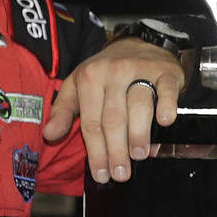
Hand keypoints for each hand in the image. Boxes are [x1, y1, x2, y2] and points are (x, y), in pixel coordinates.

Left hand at [42, 39, 185, 182]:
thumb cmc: (106, 71)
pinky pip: (166, 89)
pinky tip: (164, 121)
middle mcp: (113, 72)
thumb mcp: (78, 85)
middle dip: (116, 150)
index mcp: (90, 78)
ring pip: (138, 105)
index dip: (96, 152)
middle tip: (121, 173)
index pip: (91, 122)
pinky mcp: (165, 72)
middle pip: (114, 118)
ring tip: (139, 155)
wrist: (138, 42)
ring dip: (139, 133)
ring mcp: (140, 70)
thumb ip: (63, 110)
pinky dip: (166, 105)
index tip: (101, 174)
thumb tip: (49, 134)